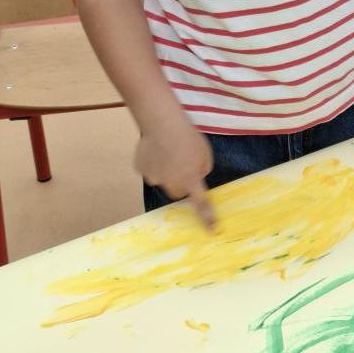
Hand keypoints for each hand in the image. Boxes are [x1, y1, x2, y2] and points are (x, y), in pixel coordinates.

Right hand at [135, 113, 215, 228]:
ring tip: (166, 149)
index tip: (213, 231)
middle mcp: (171, 183)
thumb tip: (195, 175)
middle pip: (176, 190)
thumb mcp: (205, 153)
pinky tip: (155, 146)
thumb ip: (202, 169)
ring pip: (161, 179)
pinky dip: (151, 161)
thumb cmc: (188, 136)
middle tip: (181, 163)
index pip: (201, 204)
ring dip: (165, 170)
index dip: (207, 218)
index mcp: (190, 180)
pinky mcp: (140, 168)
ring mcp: (153, 177)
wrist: (163, 122)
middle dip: (179, 181)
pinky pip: (148, 168)